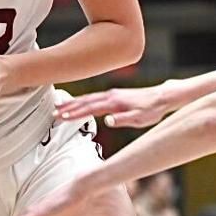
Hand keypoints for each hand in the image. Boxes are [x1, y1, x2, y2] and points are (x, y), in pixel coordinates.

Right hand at [54, 83, 171, 128]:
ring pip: (87, 98)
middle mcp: (110, 96)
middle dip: (68, 108)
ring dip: (73, 103)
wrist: (162, 97)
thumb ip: (123, 120)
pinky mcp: (113, 95)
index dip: (75, 113)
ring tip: (58, 107)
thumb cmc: (152, 110)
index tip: (62, 117)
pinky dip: (82, 100)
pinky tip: (77, 102)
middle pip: (84, 101)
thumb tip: (107, 121)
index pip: (90, 108)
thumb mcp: (140, 119)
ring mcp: (111, 94)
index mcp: (114, 102)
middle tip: (54, 114)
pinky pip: (93, 97)